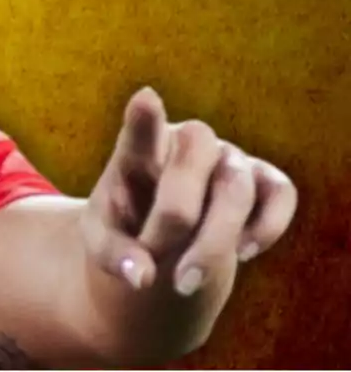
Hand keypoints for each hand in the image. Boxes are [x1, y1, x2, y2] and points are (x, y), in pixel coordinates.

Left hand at [81, 87, 297, 297]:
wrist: (158, 240)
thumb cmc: (125, 230)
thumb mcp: (101, 244)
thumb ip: (114, 257)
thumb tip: (143, 278)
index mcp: (137, 151)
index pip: (140, 129)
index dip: (145, 117)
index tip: (145, 99)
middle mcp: (185, 143)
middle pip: (195, 154)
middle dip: (177, 212)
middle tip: (154, 257)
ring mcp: (226, 158)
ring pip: (236, 185)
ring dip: (214, 239)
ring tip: (184, 281)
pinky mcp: (261, 180)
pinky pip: (280, 193)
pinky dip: (267, 225)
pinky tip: (241, 253)